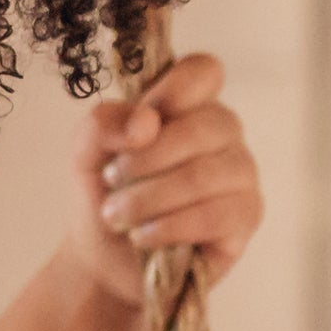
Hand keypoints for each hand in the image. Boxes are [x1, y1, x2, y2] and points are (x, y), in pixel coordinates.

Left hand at [63, 50, 261, 308]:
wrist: (105, 259)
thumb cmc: (104, 196)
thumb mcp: (85, 154)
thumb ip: (102, 124)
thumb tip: (146, 124)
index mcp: (188, 104)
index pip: (204, 71)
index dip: (174, 90)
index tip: (141, 123)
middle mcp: (222, 132)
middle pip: (201, 127)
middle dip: (144, 161)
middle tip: (112, 184)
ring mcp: (240, 173)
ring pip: (205, 174)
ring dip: (149, 199)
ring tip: (118, 217)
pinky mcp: (245, 216)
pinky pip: (215, 215)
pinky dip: (170, 227)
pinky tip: (145, 237)